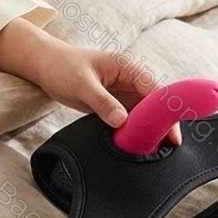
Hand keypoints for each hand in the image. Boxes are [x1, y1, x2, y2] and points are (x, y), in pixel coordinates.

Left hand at [31, 42, 182, 145]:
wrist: (45, 66)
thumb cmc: (62, 67)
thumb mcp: (81, 84)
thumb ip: (102, 102)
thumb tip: (122, 121)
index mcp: (128, 67)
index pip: (155, 91)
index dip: (165, 113)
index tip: (171, 135)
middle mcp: (130, 79)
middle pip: (154, 105)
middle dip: (161, 125)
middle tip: (166, 149)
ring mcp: (123, 92)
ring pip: (144, 114)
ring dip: (147, 130)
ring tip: (152, 151)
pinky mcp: (115, 104)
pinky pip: (131, 119)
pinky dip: (134, 131)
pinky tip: (135, 146)